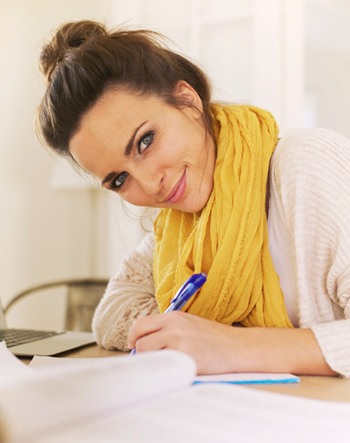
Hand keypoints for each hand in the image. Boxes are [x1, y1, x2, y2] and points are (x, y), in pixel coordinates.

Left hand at [128, 311, 335, 375]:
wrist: (239, 347)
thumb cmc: (215, 338)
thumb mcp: (189, 324)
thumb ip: (168, 329)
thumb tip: (145, 341)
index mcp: (173, 317)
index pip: (141, 325)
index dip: (134, 338)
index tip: (136, 346)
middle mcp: (174, 327)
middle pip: (140, 342)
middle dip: (140, 353)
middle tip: (148, 359)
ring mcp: (180, 343)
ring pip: (150, 356)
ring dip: (154, 362)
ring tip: (166, 365)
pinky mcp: (187, 360)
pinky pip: (165, 368)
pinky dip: (166, 371)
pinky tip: (175, 371)